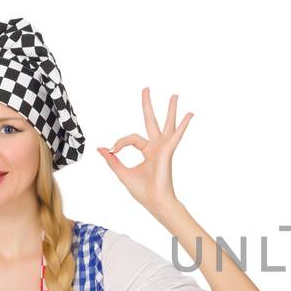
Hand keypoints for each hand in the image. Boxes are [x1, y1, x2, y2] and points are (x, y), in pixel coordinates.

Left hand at [97, 87, 193, 212]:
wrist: (154, 202)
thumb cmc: (143, 191)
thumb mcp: (122, 172)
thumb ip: (112, 160)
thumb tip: (100, 149)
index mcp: (147, 151)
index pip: (131, 138)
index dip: (120, 142)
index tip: (112, 151)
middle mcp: (157, 147)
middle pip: (151, 121)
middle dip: (147, 105)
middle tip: (145, 88)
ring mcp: (164, 148)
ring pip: (167, 124)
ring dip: (170, 109)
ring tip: (174, 94)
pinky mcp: (168, 151)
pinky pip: (176, 135)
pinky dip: (184, 125)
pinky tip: (190, 114)